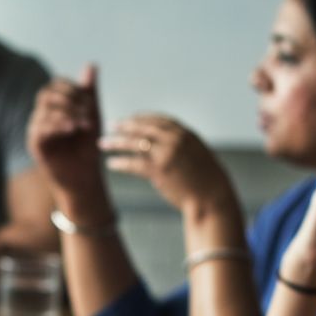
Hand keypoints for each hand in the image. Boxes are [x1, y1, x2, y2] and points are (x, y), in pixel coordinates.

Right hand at [27, 64, 104, 198]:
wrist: (85, 177)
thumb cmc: (88, 148)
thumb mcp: (92, 116)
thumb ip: (90, 93)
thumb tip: (90, 64)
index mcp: (54, 107)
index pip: (55, 85)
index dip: (71, 88)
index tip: (89, 101)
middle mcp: (42, 116)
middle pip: (46, 93)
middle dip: (68, 98)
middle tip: (87, 111)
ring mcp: (36, 130)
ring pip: (43, 109)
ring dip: (66, 112)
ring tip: (83, 123)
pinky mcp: (35, 144)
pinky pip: (40, 127)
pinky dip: (57, 124)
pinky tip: (72, 129)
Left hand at [98, 114, 236, 218]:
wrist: (212, 196)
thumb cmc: (204, 179)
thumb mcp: (195, 153)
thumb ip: (178, 144)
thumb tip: (159, 144)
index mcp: (184, 133)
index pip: (157, 119)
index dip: (140, 118)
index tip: (128, 119)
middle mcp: (175, 139)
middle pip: (143, 128)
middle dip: (124, 125)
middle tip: (110, 126)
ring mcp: (167, 153)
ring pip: (134, 143)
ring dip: (116, 142)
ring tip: (103, 143)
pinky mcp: (159, 170)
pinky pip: (133, 163)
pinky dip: (120, 163)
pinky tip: (111, 164)